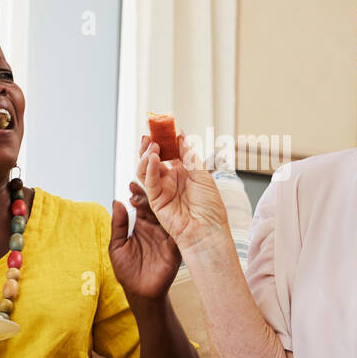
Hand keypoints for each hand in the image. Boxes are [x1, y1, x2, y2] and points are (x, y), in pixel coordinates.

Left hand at [109, 181, 180, 300]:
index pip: (141, 205)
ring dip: (163, 203)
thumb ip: (118, 225)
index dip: (137, 194)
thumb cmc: (127, 271)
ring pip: (167, 214)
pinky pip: (177, 230)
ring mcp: (166, 236)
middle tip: (146, 184)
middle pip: (156, 206)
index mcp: (140, 226)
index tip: (131, 184)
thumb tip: (116, 202)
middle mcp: (155, 228)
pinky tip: (174, 209)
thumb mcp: (117, 245)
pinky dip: (176, 220)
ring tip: (158, 191)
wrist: (140, 292)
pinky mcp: (175, 246)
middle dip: (151, 194)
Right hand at [135, 134, 230, 252]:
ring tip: (150, 144)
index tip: (163, 127)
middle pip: (154, 159)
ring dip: (146, 156)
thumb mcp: (203, 175)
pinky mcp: (155, 201)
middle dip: (150, 146)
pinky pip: (149, 183)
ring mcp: (161, 190)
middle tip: (148, 133)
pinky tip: (152, 158)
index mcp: (183, 173)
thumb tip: (182, 137)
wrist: (208, 230)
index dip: (165, 140)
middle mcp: (170, 180)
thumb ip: (189, 157)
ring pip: (146, 169)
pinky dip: (149, 169)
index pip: (170, 152)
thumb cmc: (210, 207)